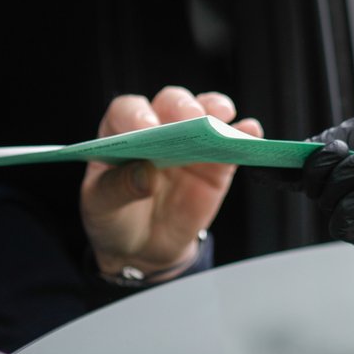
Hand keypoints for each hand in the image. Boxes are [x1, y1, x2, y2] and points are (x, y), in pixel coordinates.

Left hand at [81, 87, 262, 276]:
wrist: (143, 249)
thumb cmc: (114, 219)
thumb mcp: (102, 207)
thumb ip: (118, 188)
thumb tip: (145, 173)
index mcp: (121, 133)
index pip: (128, 111)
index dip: (137, 115)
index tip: (148, 129)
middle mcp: (157, 129)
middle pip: (171, 103)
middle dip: (182, 108)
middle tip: (191, 120)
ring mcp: (190, 144)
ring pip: (206, 112)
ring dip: (217, 109)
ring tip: (223, 118)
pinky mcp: (217, 164)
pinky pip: (233, 143)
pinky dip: (245, 135)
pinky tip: (251, 135)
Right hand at [299, 109, 353, 253]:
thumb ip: (336, 139)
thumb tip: (304, 150)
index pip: (313, 170)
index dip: (286, 168)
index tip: (262, 163)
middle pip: (310, 186)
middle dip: (318, 166)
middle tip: (343, 152)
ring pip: (322, 203)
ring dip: (339, 179)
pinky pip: (340, 225)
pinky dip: (348, 203)